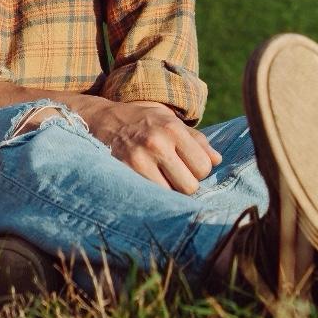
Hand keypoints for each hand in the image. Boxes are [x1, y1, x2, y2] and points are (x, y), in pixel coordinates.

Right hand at [82, 100, 218, 192]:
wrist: (100, 120)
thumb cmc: (141, 121)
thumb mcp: (169, 120)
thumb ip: (195, 140)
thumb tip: (217, 160)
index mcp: (173, 129)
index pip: (204, 166)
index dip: (198, 170)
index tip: (187, 165)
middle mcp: (157, 144)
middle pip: (190, 186)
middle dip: (184, 184)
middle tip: (173, 175)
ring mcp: (138, 160)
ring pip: (170, 196)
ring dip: (167, 192)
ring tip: (158, 178)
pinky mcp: (123, 173)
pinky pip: (150, 197)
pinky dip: (151, 194)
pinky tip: (146, 183)